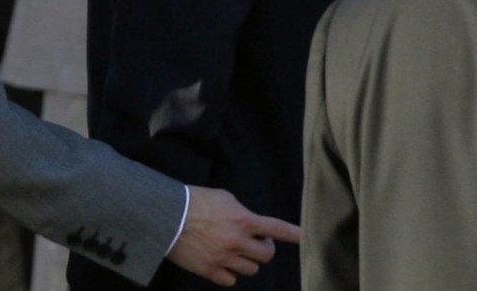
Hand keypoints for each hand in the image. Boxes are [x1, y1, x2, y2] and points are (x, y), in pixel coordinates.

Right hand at [166, 186, 300, 286]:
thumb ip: (241, 212)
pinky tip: (220, 260)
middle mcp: (237, 241)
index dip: (295, 234)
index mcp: (243, 220)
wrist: (167, 215)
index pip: (276, 228)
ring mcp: (225, 258)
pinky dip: (229, 272)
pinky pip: (231, 280)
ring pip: (251, 269)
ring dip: (246, 259)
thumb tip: (250, 224)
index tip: (308, 237)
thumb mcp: (223, 197)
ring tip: (232, 248)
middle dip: (263, 246)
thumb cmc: (194, 200)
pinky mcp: (211, 271)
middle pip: (266, 254)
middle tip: (253, 239)